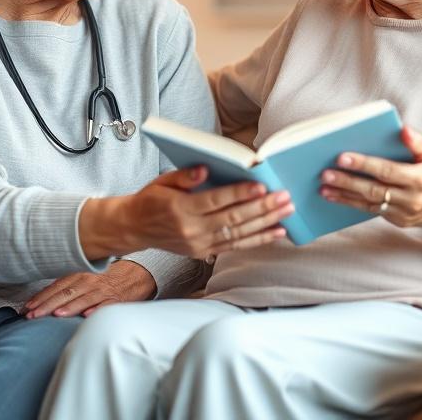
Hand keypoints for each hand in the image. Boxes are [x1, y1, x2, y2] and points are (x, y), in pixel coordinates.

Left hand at [24, 260, 155, 319]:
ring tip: (56, 314)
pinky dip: (96, 309)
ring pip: (83, 298)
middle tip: (33, 315)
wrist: (134, 275)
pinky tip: (87, 315)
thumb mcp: (84, 278)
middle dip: (47, 305)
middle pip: (65, 293)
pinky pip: (105, 305)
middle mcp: (88, 282)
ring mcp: (102, 291)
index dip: (41, 297)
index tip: (27, 308)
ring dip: (69, 307)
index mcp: (78, 275)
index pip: (56, 287)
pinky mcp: (116, 300)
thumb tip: (42, 299)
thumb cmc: (104, 279)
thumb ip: (66, 286)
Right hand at [79, 167, 293, 258]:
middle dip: (262, 208)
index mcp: (180, 209)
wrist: (134, 228)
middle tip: (285, 197)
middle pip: (233, 218)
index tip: (261, 184)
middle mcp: (192, 230)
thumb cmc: (150, 199)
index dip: (239, 193)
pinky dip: (258, 239)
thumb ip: (185, 176)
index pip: (215, 200)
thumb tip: (206, 169)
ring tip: (287, 213)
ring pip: (239, 234)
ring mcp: (199, 244)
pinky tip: (276, 232)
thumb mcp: (162, 181)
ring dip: (266, 223)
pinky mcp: (204, 252)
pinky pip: (236, 246)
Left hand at [319, 126, 421, 252]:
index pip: (386, 171)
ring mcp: (403, 213)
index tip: (341, 158)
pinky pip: (371, 212)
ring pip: (368, 203)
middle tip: (325, 174)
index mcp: (419, 179)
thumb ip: (418, 142)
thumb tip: (402, 128)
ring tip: (324, 188)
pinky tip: (336, 196)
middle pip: (373, 189)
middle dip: (347, 181)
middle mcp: (410, 198)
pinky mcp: (397, 221)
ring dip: (344, 196)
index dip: (363, 164)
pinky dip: (352, 204)